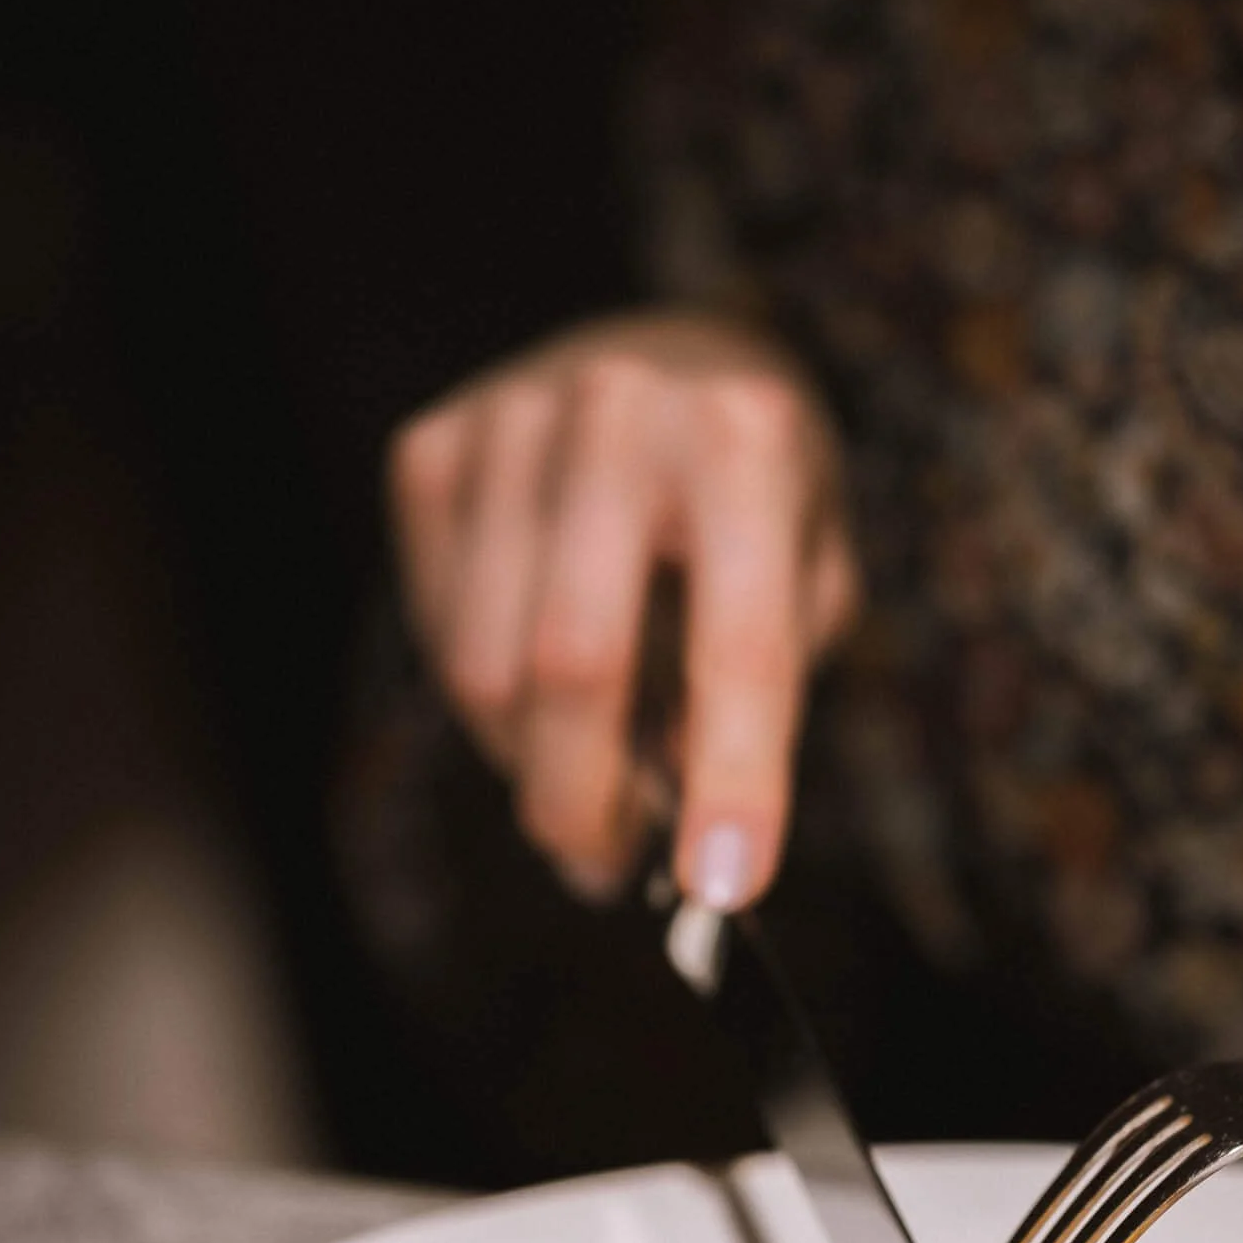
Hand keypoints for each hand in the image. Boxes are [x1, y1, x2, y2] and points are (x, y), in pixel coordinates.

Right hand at [387, 311, 857, 908]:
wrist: (673, 355)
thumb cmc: (755, 497)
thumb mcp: (808, 576)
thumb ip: (758, 693)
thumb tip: (673, 817)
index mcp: (748, 442)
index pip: (739, 644)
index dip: (734, 779)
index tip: (723, 886)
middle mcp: (623, 412)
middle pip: (573, 666)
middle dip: (584, 802)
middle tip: (604, 866)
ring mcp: (512, 420)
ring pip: (486, 669)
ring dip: (531, 762)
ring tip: (586, 766)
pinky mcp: (434, 447)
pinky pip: (439, 632)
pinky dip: (486, 697)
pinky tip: (537, 675)